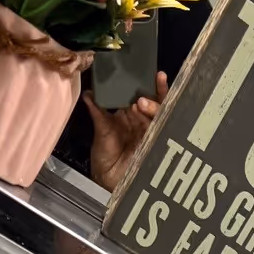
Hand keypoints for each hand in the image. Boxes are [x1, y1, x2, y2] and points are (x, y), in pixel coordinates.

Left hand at [83, 71, 168, 192]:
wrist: (108, 180)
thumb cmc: (104, 158)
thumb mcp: (100, 130)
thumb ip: (97, 111)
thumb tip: (88, 93)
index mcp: (129, 115)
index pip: (141, 94)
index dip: (146, 83)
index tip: (150, 73)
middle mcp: (142, 121)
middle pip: (155, 101)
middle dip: (152, 95)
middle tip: (140, 97)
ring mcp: (151, 132)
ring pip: (161, 114)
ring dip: (154, 107)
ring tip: (142, 104)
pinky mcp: (158, 144)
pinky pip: (164, 129)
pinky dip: (161, 121)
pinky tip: (154, 117)